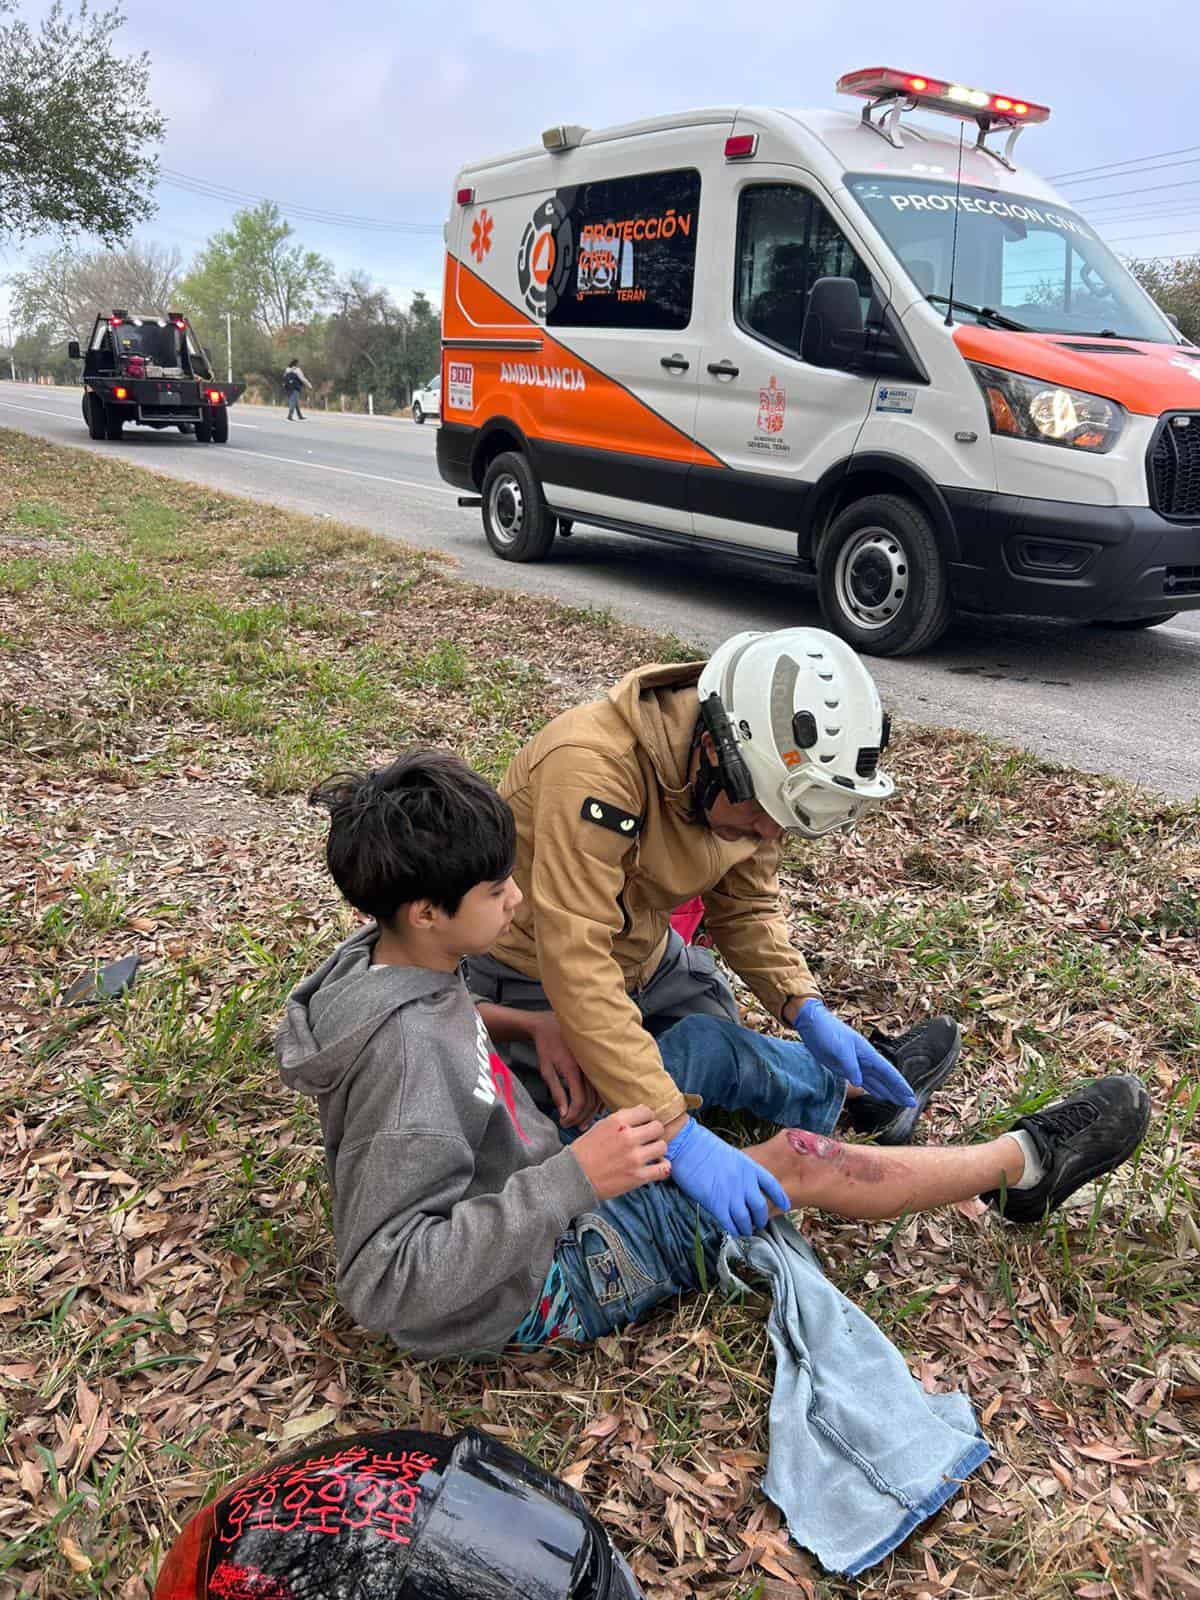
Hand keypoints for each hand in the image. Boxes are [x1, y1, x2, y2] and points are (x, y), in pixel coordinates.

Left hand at [531, 1014, 601, 1127]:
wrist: (553, 1024)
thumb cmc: (546, 1046)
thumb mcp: (546, 1070)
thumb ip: (556, 1092)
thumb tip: (564, 1113)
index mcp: (573, 1069)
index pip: (579, 1101)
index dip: (573, 1116)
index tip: (563, 1122)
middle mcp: (588, 1068)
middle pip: (591, 1101)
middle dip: (581, 1118)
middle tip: (570, 1126)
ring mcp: (595, 1065)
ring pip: (600, 1096)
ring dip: (591, 1112)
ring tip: (582, 1123)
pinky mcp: (597, 1064)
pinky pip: (603, 1087)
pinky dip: (599, 1101)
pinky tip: (592, 1110)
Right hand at [572, 1106, 668, 1200]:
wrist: (573, 1177)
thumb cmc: (585, 1151)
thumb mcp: (600, 1126)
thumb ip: (622, 1119)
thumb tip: (643, 1112)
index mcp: (617, 1121)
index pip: (647, 1111)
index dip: (647, 1118)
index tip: (644, 1125)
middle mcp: (628, 1137)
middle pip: (658, 1128)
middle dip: (654, 1133)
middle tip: (648, 1139)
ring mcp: (634, 1157)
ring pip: (662, 1147)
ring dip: (657, 1150)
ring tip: (650, 1154)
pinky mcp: (637, 1177)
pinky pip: (663, 1169)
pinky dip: (662, 1167)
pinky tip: (656, 1167)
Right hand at [665, 1118, 789, 1235]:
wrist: (689, 1147)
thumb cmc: (704, 1147)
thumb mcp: (731, 1155)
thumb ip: (740, 1172)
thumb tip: (741, 1187)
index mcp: (749, 1167)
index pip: (771, 1184)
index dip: (780, 1197)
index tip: (786, 1205)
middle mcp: (744, 1182)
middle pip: (760, 1207)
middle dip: (760, 1219)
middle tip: (758, 1224)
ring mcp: (731, 1194)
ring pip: (746, 1219)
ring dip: (747, 1228)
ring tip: (745, 1231)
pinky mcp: (716, 1203)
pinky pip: (729, 1222)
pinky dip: (733, 1229)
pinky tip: (733, 1230)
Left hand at [794, 999, 916, 1106]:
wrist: (813, 1024)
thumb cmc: (828, 1031)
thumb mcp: (840, 1048)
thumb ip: (850, 1066)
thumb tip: (859, 1083)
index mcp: (867, 1054)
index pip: (888, 1072)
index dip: (899, 1084)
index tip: (910, 1096)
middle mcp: (865, 1060)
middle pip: (886, 1079)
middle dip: (898, 1091)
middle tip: (910, 1104)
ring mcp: (856, 1065)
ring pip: (876, 1081)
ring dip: (888, 1092)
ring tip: (899, 1102)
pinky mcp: (846, 1068)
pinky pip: (864, 1081)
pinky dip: (873, 1089)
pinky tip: (879, 1095)